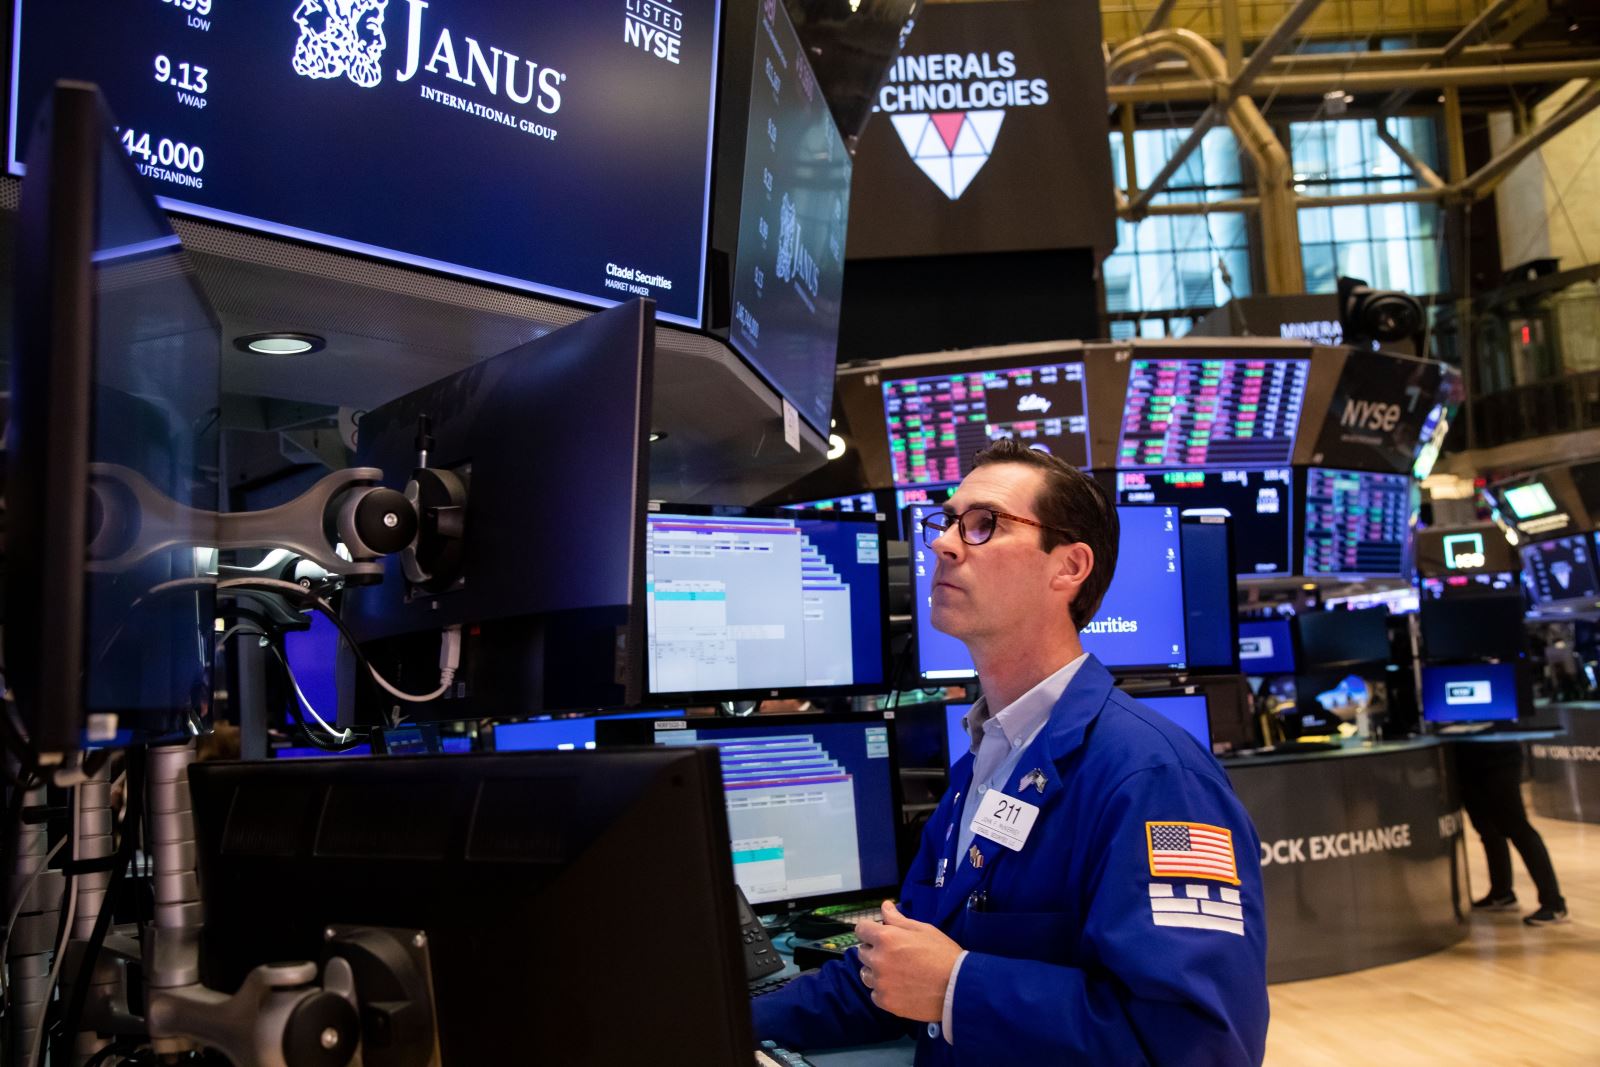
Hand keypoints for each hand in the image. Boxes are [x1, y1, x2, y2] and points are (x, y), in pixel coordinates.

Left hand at [854, 900, 962, 1022]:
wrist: (957, 987)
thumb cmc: (942, 953)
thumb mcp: (923, 930)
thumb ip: (898, 919)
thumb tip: (884, 906)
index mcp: (886, 938)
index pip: (861, 929)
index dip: (870, 930)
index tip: (879, 934)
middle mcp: (878, 960)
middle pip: (862, 952)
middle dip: (874, 950)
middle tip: (895, 955)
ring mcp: (880, 983)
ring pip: (866, 974)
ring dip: (875, 971)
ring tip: (896, 973)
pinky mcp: (886, 1002)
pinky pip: (875, 993)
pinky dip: (884, 990)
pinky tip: (900, 988)